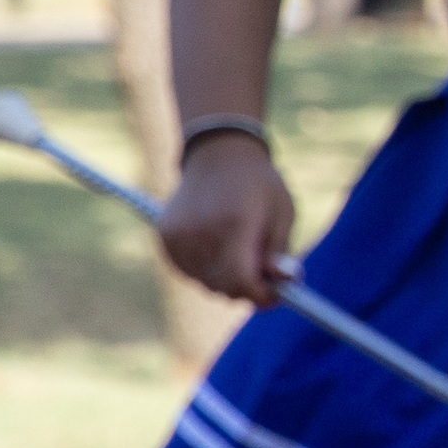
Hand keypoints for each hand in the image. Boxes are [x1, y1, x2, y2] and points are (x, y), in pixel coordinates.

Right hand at [155, 139, 296, 301]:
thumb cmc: (258, 183)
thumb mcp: (283, 211)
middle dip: (246, 288)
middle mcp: (200, 232)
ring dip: (225, 280)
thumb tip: (282, 282)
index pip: (241, 281)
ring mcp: (178, 235)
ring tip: (241, 252)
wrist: (217, 153)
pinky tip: (219, 248)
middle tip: (264, 274)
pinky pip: (188, 272)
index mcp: (234, 224)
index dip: (261, 295)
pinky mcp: (165, 237)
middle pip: (222, 287)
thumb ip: (279, 250)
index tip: (276, 295)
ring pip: (204, 283)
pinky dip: (205, 270)